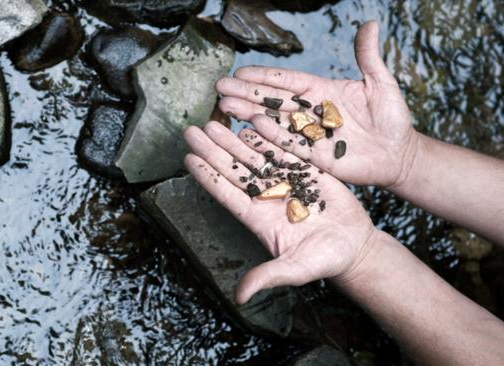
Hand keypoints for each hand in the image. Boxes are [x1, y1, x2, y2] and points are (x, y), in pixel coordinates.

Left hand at [183, 121, 377, 303]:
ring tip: (214, 122)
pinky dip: (268, 136)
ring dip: (233, 139)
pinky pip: (283, 150)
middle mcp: (266, 196)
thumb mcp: (294, 270)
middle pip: (233, 169)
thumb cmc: (323, 261)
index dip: (207, 176)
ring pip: (253, 156)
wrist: (354, 246)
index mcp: (258, 218)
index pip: (226, 193)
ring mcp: (284, 181)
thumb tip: (240, 297)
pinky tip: (250, 121)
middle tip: (192, 130)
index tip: (188, 158)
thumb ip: (267, 277)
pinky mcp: (305, 171)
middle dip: (212, 150)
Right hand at [215, 21, 416, 187]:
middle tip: (220, 88)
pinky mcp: (313, 157)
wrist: (399, 155)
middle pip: (272, 100)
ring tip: (225, 107)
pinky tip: (250, 128)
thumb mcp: (381, 84)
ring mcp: (309, 135)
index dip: (264, 76)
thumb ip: (368, 57)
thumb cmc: (392, 118)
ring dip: (249, 114)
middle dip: (246, 93)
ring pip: (274, 122)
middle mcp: (309, 112)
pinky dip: (271, 137)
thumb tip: (370, 24)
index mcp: (321, 91)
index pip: (286, 81)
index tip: (240, 71)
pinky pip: (289, 145)